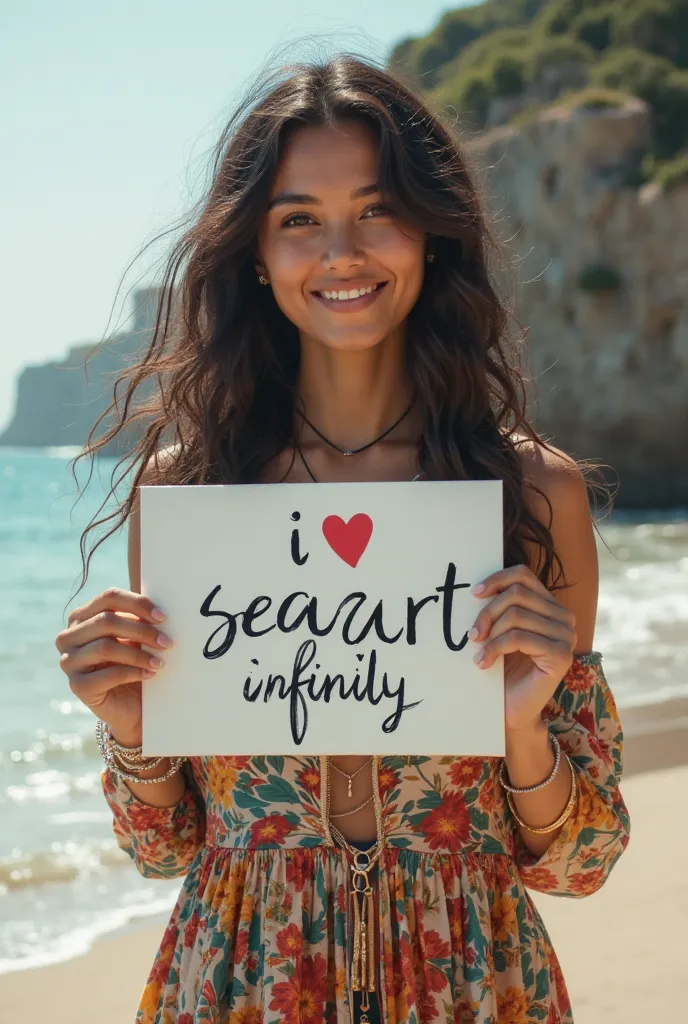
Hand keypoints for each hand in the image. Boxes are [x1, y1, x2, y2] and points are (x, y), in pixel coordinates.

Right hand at [55, 588, 171, 745]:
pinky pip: (108, 674)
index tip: (163, 617)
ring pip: (105, 647)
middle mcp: (68, 637)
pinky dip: (134, 673)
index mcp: (81, 617)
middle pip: (106, 621)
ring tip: (160, 662)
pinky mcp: (77, 686)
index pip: (109, 597)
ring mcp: (69, 661)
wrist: (130, 705)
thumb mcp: (135, 637)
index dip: (138, 603)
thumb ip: (139, 619)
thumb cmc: (134, 662)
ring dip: (139, 654)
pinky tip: (150, 674)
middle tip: (167, 642)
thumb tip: (159, 611)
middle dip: (142, 631)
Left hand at [469, 564, 575, 731]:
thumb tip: (475, 588)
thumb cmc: (503, 670)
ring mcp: (566, 636)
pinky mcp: (561, 655)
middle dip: (488, 612)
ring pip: (516, 615)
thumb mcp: (499, 631)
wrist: (512, 710)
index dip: (497, 579)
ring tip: (478, 651)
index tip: (474, 594)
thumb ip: (498, 607)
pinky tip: (483, 663)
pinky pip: (519, 638)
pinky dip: (495, 648)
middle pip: (517, 593)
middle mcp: (563, 617)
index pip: (523, 575)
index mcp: (549, 606)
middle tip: (472, 635)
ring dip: (490, 634)